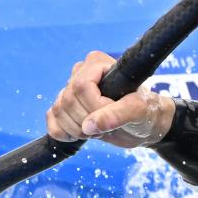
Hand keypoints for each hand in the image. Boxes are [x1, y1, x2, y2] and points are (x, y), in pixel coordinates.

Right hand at [45, 50, 174, 148]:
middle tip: (107, 125)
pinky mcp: (65, 108)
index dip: (94, 105)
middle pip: (68, 100)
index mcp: (98, 63)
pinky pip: (51, 121)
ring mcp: (70, 90)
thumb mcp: (139, 111)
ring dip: (77, 129)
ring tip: (100, 129)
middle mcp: (81, 72)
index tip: (113, 113)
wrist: (142, 125)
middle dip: (86, 120)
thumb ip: (118, 114)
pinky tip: (83, 135)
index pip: (82, 86)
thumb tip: (89, 125)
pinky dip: (64, 134)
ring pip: (58, 111)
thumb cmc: (145, 112)